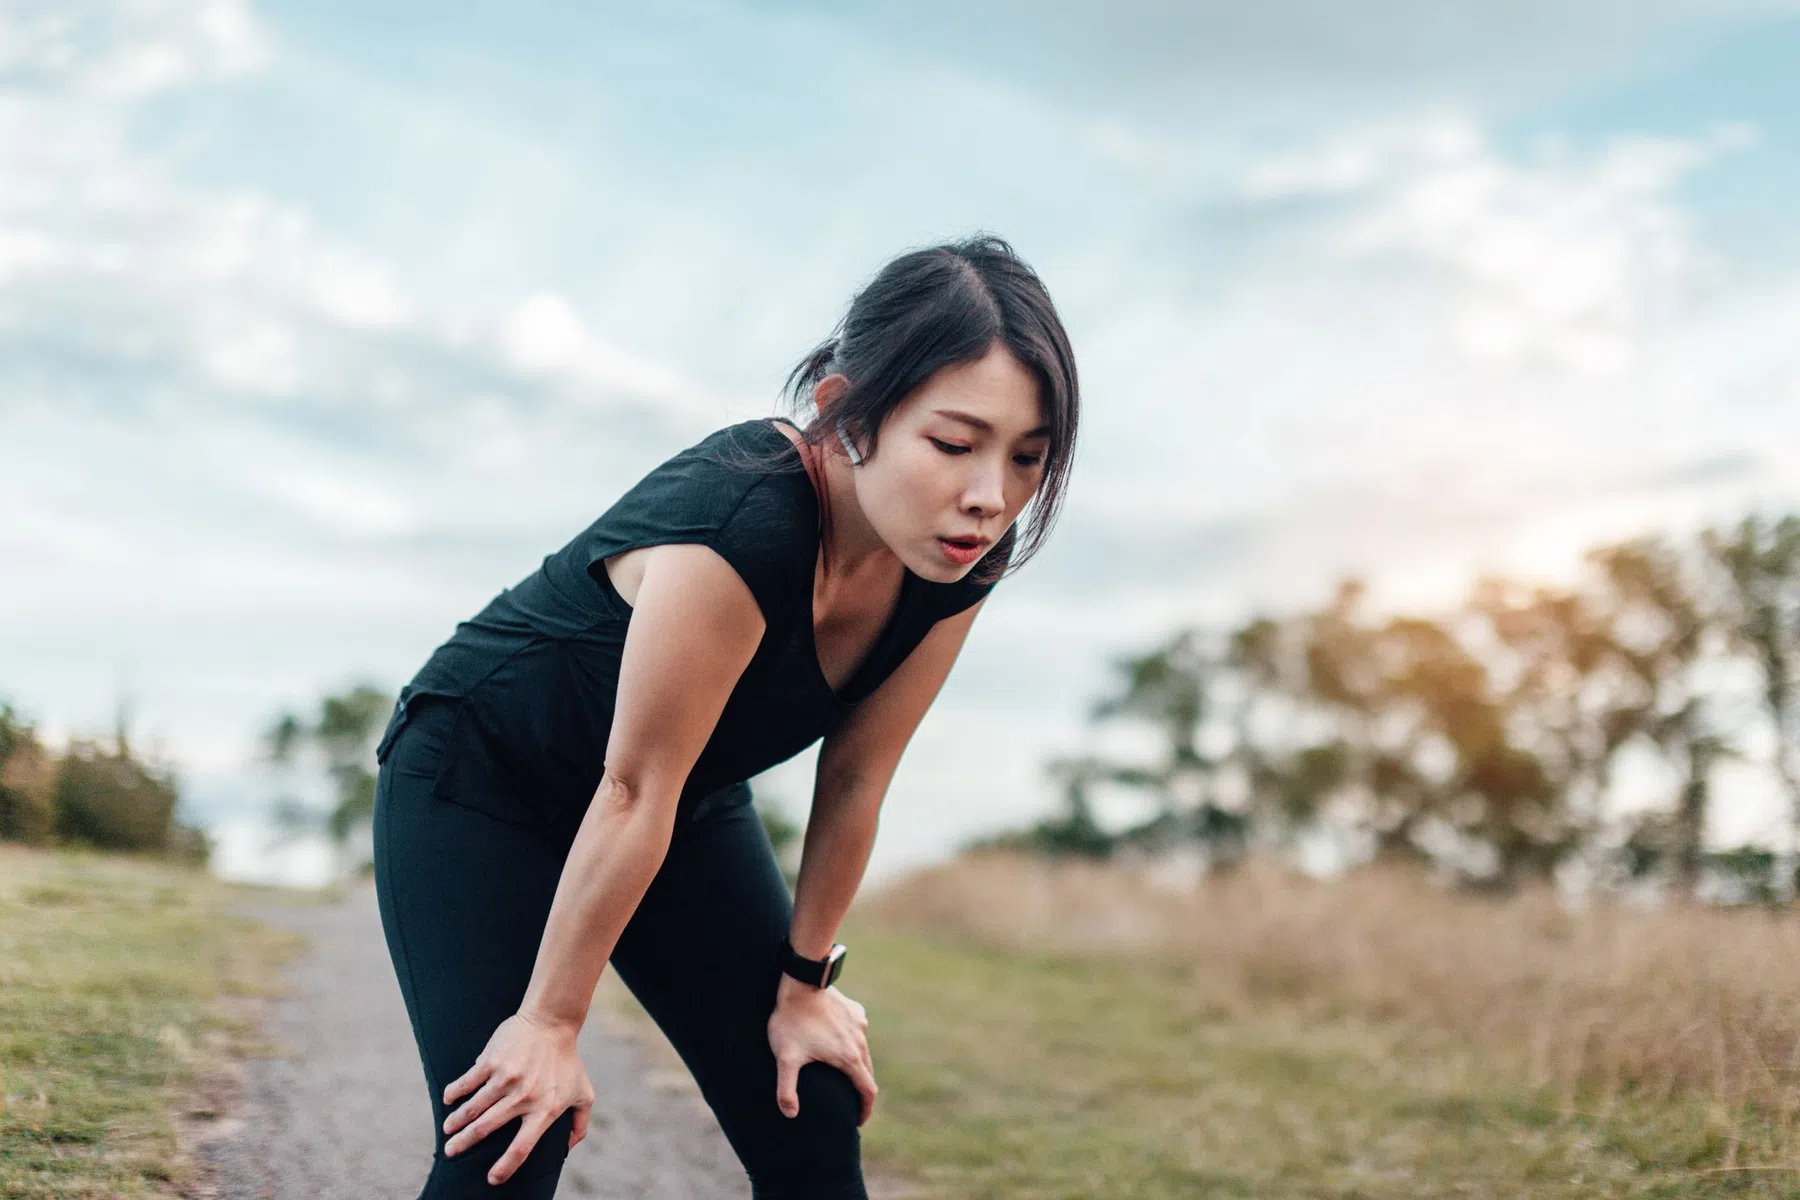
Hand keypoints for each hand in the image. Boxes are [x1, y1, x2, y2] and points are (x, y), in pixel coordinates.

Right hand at [442, 1011, 596, 1185]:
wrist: (552, 1022)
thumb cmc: (568, 1061)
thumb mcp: (584, 1092)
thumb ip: (580, 1123)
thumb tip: (567, 1149)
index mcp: (545, 1110)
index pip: (522, 1148)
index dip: (505, 1168)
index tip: (492, 1179)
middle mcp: (523, 1097)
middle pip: (485, 1129)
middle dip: (463, 1144)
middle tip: (451, 1152)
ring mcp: (505, 1079)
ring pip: (472, 1109)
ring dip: (456, 1123)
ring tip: (448, 1130)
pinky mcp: (491, 1062)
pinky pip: (467, 1082)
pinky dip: (454, 1093)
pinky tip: (448, 1100)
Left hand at [767, 975, 877, 1124]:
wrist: (801, 982)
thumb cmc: (792, 1021)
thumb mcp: (785, 1058)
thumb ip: (786, 1089)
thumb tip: (790, 1114)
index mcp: (849, 1058)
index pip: (867, 1091)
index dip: (865, 1109)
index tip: (858, 1121)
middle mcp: (860, 1041)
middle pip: (868, 1072)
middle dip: (861, 1090)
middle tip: (851, 1102)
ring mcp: (859, 1024)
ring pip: (864, 1051)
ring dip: (858, 1065)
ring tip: (845, 1073)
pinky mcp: (854, 1010)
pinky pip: (858, 1031)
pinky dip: (853, 1042)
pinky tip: (841, 1041)